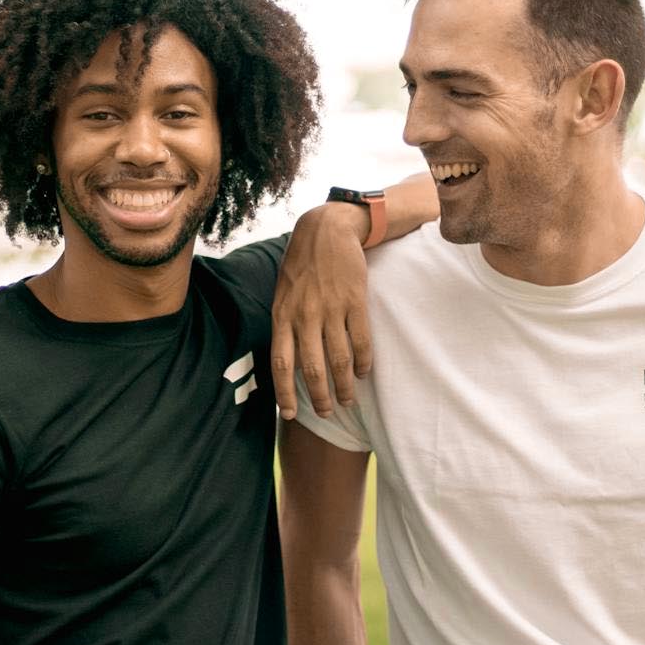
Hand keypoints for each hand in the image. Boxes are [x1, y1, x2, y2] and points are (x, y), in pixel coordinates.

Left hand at [272, 203, 372, 419]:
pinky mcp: (355, 301)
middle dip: (321, 397)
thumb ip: (285, 324)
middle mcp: (305, 316)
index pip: (281, 364)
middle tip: (328, 412)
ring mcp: (331, 309)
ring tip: (348, 400)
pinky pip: (361, 341)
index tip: (291, 415)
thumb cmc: (302, 264)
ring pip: (339, 360)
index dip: (286, 393)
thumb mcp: (282, 292)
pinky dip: (363, 362)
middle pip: (312, 369)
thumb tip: (290, 360)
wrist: (326, 229)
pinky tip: (364, 372)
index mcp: (283, 315)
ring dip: (345, 386)